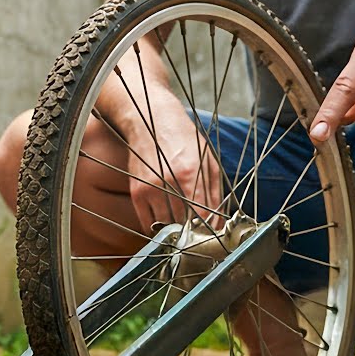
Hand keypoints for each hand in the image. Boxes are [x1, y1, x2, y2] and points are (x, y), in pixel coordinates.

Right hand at [122, 95, 222, 230]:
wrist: (151, 121)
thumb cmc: (184, 140)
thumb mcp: (208, 162)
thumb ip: (215, 194)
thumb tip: (217, 225)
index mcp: (190, 173)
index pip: (201, 216)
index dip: (207, 230)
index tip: (210, 234)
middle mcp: (168, 182)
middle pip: (183, 224)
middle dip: (192, 231)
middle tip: (197, 231)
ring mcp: (150, 188)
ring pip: (166, 226)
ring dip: (175, 230)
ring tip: (182, 223)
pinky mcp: (136, 192)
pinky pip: (148, 223)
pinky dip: (158, 228)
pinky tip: (166, 220)